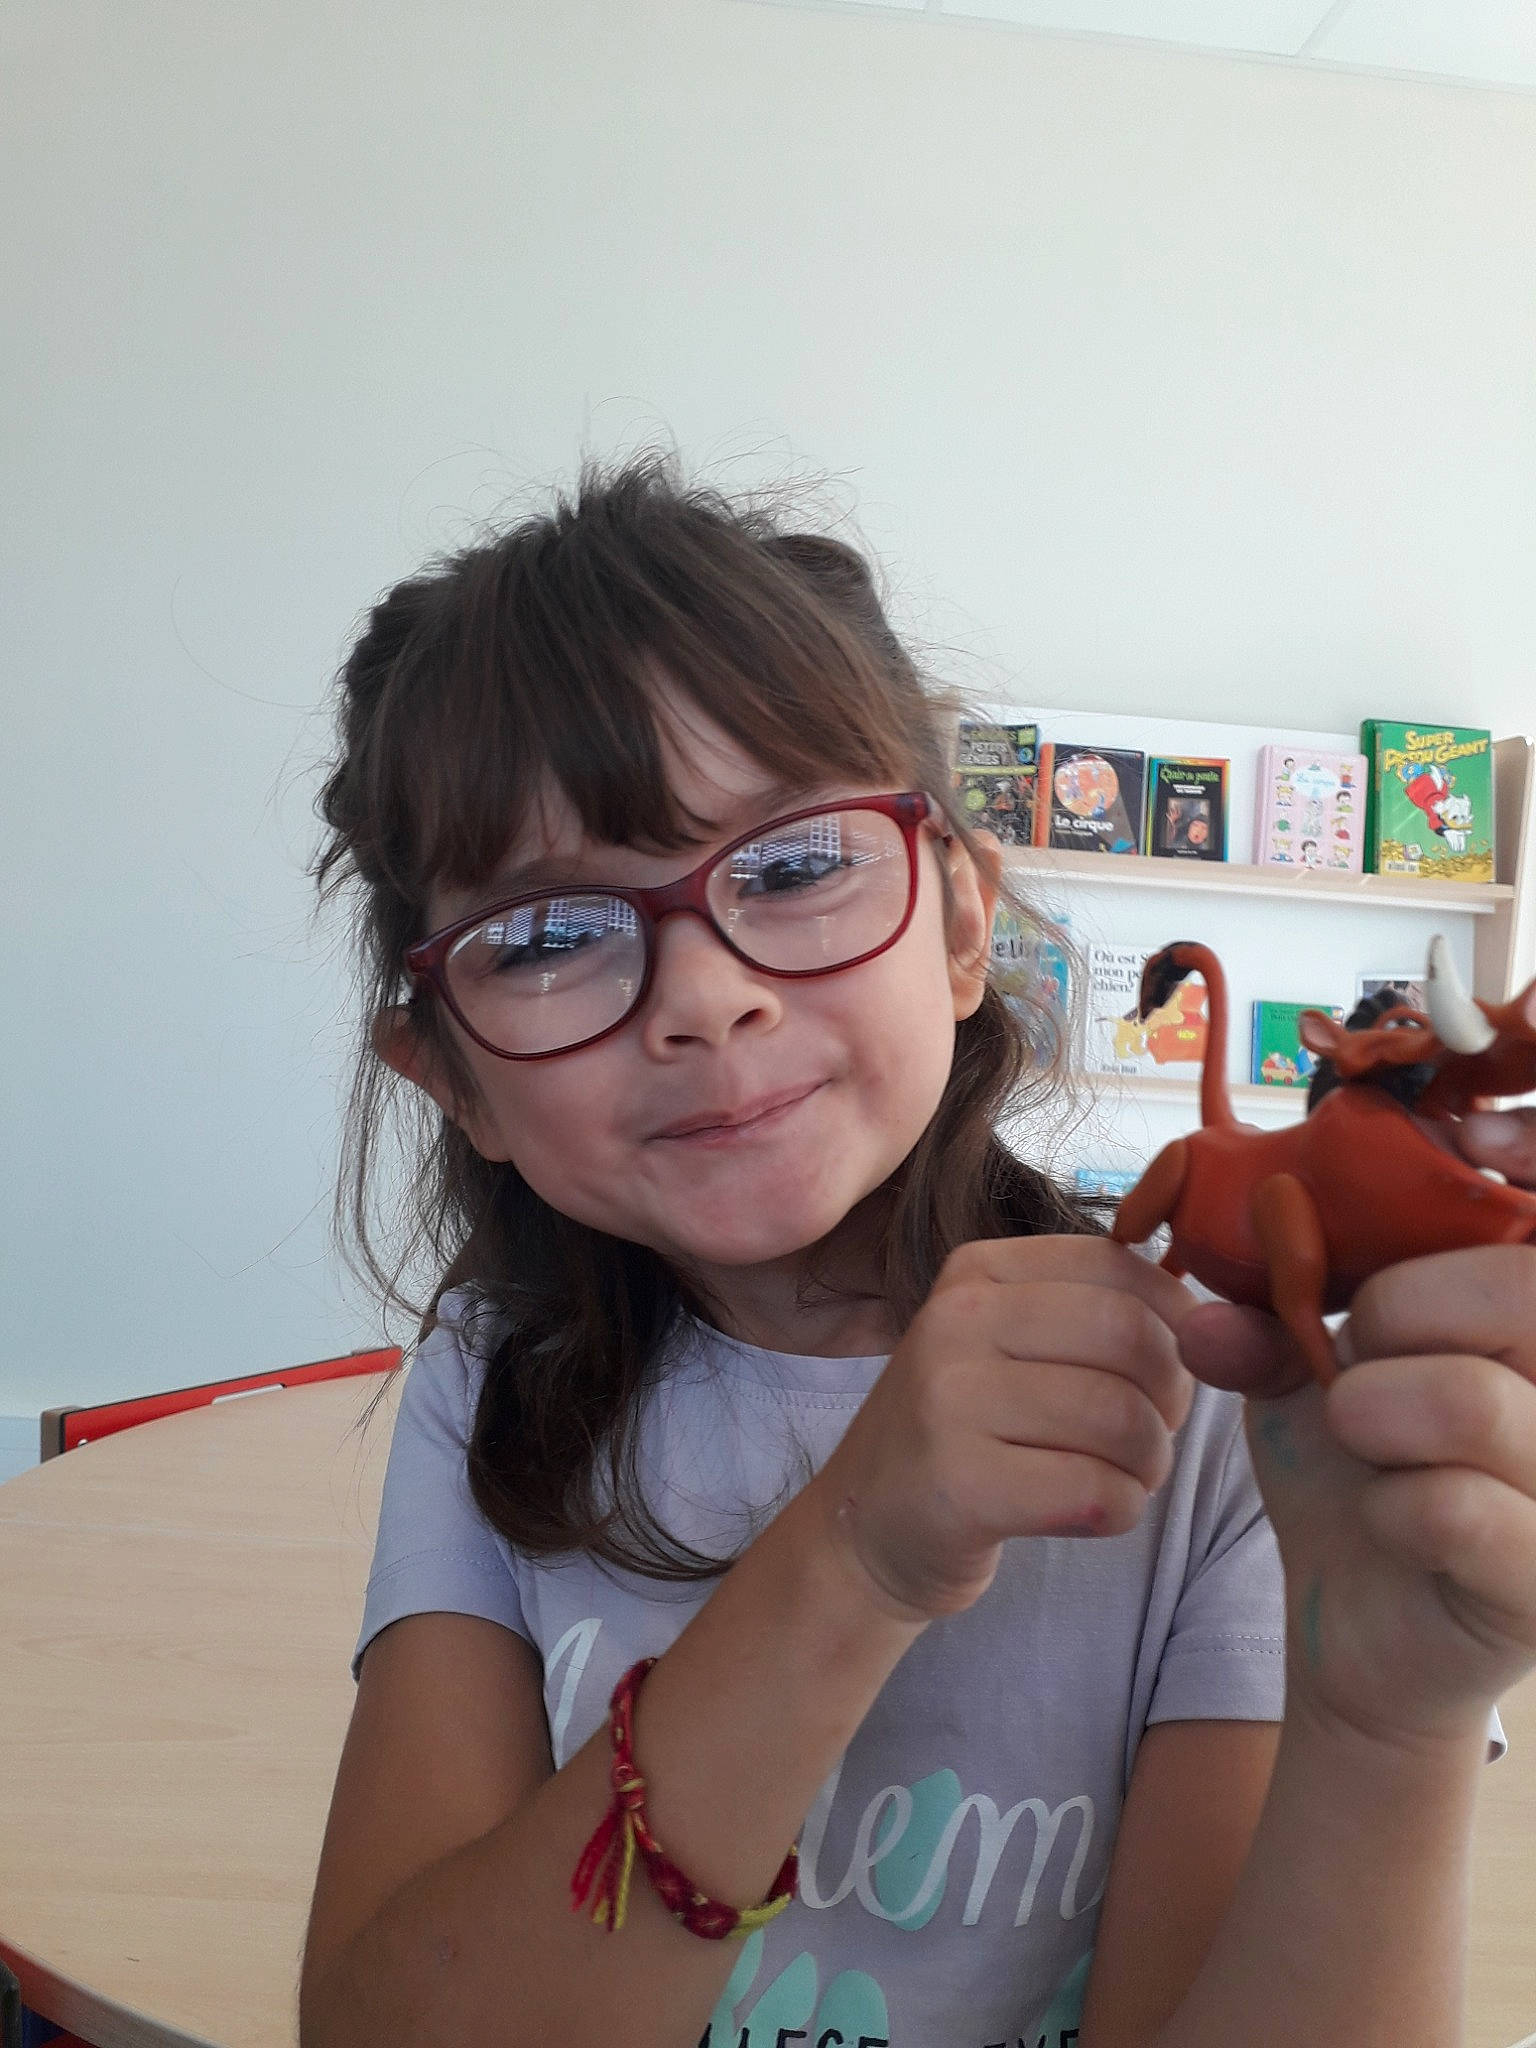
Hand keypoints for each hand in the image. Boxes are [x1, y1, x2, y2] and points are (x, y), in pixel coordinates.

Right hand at [807, 1236, 1195, 1622]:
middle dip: (1172, 1398)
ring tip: (1120, 1477)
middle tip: (1151, 1436)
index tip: (1171, 1372)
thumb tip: (1220, 1319)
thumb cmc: (968, 1433)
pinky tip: (1090, 1515)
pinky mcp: (959, 1484)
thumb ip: (1097, 1314)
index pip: (1118, 1265)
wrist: (867, 1528)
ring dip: (1149, 1464)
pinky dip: (1121, 1511)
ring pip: (1122, 1419)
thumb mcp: (1011, 1345)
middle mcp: (955, 1319)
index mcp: (977, 1271)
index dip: (1176, 1323)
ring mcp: (948, 1399)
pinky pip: (1098, 1492)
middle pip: (1131, 1338)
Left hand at [1178, 1108, 1535, 1748]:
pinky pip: (1462, 1509)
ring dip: (1379, 1407)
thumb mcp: (1305, 1365)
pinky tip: (1392, 1519)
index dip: (1534, 1151)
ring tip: (1359, 1429)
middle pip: (1524, 1288)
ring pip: (1484, 1399)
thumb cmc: (1360, 1468)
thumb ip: (1271, 1309)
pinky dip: (1394, 1504)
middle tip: (1359, 1351)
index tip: (1476, 1143)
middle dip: (1406, 1307)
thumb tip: (1203, 1311)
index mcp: (1533, 1313)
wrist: (1362, 1622)